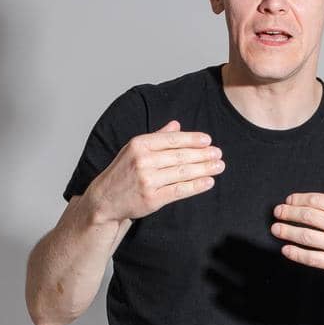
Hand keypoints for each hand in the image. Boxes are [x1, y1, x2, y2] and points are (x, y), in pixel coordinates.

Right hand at [85, 120, 224, 222]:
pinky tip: (208, 182)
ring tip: (218, 166)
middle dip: (203, 154)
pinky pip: (179, 190)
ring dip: (204, 169)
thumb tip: (176, 125)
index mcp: (139, 144)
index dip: (192, 139)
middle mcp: (142, 160)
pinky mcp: (152, 198)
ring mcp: (147, 180)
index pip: (171, 139)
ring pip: (182, 172)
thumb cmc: (123, 173)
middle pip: (180, 156)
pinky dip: (196, 186)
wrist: (105, 199)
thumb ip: (157, 137)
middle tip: (218, 154)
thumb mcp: (134, 150)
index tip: (207, 140)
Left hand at [269, 158, 323, 279]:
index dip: (298, 199)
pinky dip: (297, 254)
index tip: (288, 200)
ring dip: (287, 232)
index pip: (316, 200)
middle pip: (308, 216)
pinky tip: (286, 249)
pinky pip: (313, 258)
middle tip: (277, 212)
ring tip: (276, 228)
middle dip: (288, 213)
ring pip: (307, 237)